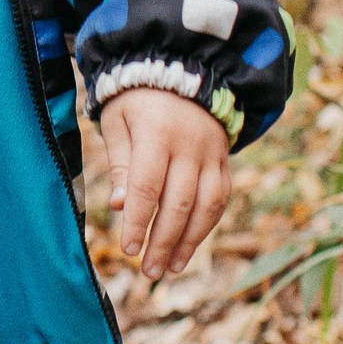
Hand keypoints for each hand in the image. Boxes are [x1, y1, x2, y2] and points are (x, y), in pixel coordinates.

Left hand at [99, 87, 228, 278]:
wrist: (180, 71)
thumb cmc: (137, 102)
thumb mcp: (118, 123)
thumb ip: (121, 165)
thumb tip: (122, 208)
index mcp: (157, 133)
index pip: (148, 187)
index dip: (139, 222)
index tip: (128, 250)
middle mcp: (189, 146)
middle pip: (179, 203)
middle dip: (163, 242)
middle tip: (148, 271)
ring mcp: (211, 154)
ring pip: (205, 206)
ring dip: (188, 242)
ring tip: (169, 267)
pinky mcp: (224, 160)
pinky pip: (220, 199)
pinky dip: (206, 226)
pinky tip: (189, 246)